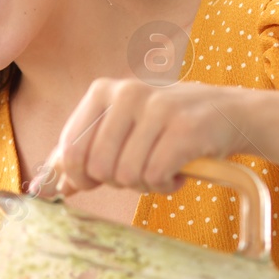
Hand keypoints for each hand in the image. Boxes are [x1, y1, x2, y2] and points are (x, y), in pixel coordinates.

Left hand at [36, 79, 251, 196]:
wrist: (227, 113)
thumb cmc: (165, 126)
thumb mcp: (121, 128)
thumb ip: (84, 153)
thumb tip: (51, 187)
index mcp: (103, 92)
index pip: (70, 148)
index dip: (78, 177)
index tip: (93, 183)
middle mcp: (128, 94)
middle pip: (98, 167)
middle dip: (116, 181)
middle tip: (137, 171)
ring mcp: (158, 110)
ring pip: (127, 175)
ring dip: (144, 184)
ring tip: (160, 168)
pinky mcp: (185, 129)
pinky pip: (155, 176)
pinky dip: (164, 185)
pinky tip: (176, 172)